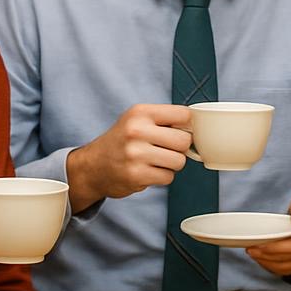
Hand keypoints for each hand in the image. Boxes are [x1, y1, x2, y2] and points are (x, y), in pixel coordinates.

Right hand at [66, 103, 192, 211]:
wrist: (92, 166)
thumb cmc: (122, 141)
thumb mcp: (137, 120)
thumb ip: (165, 119)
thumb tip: (198, 126)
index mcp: (140, 112)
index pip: (183, 114)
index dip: (187, 125)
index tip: (180, 130)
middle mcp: (137, 131)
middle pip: (184, 140)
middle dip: (180, 148)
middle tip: (167, 149)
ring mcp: (136, 154)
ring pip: (179, 161)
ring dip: (172, 164)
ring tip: (157, 160)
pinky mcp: (136, 176)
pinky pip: (168, 177)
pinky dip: (162, 176)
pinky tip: (148, 171)